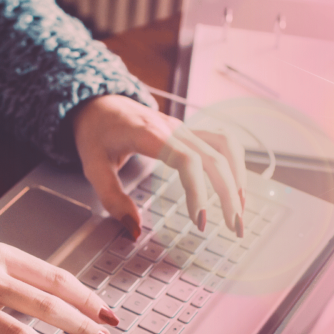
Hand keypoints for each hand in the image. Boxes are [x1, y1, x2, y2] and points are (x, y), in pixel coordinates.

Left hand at [71, 94, 247, 236]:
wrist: (98, 103)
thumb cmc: (95, 133)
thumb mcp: (92, 167)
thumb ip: (112, 199)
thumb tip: (134, 230)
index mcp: (149, 134)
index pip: (187, 160)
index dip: (199, 190)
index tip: (200, 221)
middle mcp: (173, 128)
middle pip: (214, 156)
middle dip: (229, 193)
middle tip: (234, 228)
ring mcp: (184, 127)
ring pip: (225, 146)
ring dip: (238, 177)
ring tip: (240, 210)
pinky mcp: (189, 131)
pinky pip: (222, 142)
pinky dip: (235, 163)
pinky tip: (237, 187)